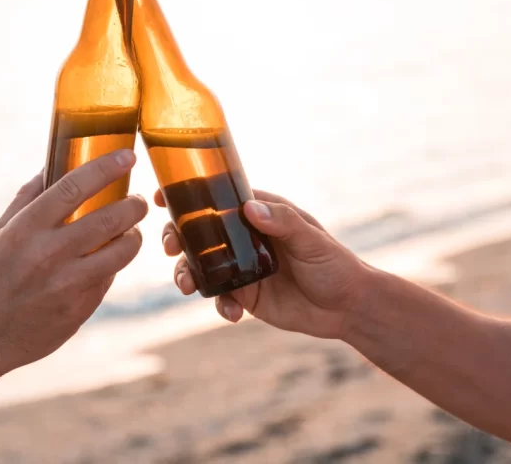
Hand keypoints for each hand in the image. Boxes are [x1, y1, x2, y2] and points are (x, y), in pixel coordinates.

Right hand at [0, 149, 146, 388]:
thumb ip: (27, 199)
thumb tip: (50, 164)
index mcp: (25, 229)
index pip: (73, 187)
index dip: (105, 168)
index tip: (126, 156)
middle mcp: (48, 254)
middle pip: (109, 218)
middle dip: (134, 205)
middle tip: (138, 201)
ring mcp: (67, 284)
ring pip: (121, 251)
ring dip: (134, 236)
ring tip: (131, 231)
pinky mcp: (80, 308)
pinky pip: (109, 278)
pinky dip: (114, 265)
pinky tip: (108, 261)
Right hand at [157, 189, 365, 339]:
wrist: (347, 309)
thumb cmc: (335, 264)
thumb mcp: (311, 240)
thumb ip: (283, 223)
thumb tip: (250, 208)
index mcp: (260, 214)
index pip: (219, 198)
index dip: (189, 196)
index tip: (162, 198)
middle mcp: (245, 237)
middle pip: (200, 232)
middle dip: (177, 238)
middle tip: (170, 248)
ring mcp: (241, 266)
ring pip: (201, 265)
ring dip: (186, 273)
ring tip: (187, 286)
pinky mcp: (245, 295)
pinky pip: (219, 297)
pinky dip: (218, 305)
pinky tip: (231, 314)